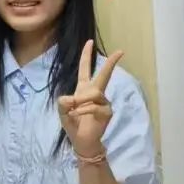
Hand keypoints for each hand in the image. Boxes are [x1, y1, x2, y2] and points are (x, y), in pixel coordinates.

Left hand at [58, 40, 122, 157]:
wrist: (81, 141)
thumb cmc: (73, 124)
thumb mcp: (62, 111)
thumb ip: (63, 102)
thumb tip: (73, 98)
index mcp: (83, 88)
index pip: (85, 68)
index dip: (86, 55)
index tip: (89, 42)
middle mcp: (96, 93)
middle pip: (104, 75)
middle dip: (111, 63)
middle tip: (120, 51)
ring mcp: (103, 102)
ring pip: (94, 93)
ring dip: (82, 101)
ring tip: (74, 110)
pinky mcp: (107, 112)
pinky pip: (95, 106)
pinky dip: (84, 110)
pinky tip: (77, 115)